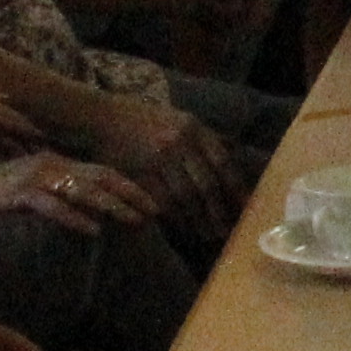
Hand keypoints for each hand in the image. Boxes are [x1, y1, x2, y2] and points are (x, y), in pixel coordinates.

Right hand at [0, 150, 159, 234]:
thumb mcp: (33, 192)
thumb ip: (59, 195)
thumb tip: (89, 211)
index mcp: (55, 162)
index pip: (100, 171)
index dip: (128, 185)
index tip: (152, 201)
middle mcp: (49, 164)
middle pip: (98, 177)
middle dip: (130, 193)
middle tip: (155, 210)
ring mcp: (34, 177)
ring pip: (81, 189)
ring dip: (110, 205)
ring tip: (133, 220)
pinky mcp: (17, 193)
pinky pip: (52, 206)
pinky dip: (74, 217)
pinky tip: (93, 230)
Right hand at [88, 97, 243, 248]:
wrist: (106, 116)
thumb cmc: (147, 120)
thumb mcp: (180, 120)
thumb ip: (203, 141)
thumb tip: (230, 168)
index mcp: (194, 128)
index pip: (222, 162)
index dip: (235, 187)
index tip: (244, 207)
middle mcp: (180, 141)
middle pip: (206, 184)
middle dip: (217, 211)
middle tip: (225, 230)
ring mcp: (159, 157)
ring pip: (185, 196)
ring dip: (197, 219)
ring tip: (206, 234)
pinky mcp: (139, 172)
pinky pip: (161, 199)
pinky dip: (173, 217)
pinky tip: (181, 227)